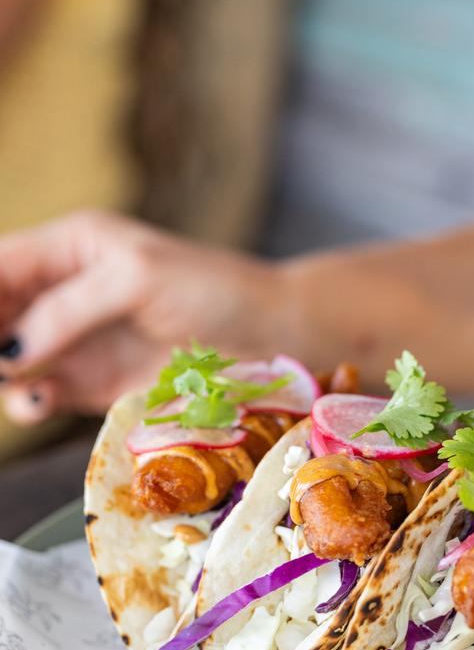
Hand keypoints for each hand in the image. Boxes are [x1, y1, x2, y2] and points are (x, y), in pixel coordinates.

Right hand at [0, 211, 280, 421]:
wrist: (271, 339)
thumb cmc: (213, 290)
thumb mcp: (136, 279)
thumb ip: (68, 309)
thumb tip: (9, 349)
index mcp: (72, 249)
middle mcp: (66, 295)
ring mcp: (78, 343)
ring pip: (9, 359)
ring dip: (1, 373)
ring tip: (11, 379)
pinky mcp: (93, 387)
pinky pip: (42, 394)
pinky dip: (28, 400)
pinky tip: (36, 401)